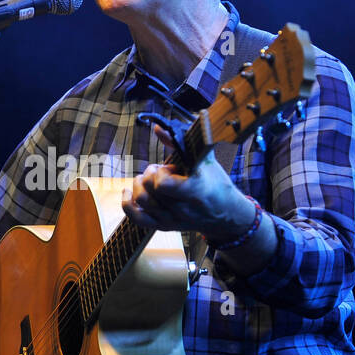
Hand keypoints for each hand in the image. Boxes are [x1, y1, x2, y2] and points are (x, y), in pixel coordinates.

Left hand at [122, 124, 252, 240]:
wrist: (227, 213)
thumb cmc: (216, 182)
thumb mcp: (203, 159)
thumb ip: (178, 142)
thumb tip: (156, 128)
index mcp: (194, 191)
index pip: (161, 184)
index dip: (161, 172)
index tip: (172, 167)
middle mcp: (181, 209)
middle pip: (147, 191)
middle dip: (149, 174)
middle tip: (161, 170)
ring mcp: (172, 220)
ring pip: (140, 202)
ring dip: (139, 185)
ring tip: (150, 179)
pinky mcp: (165, 226)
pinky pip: (137, 219)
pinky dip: (128, 204)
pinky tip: (128, 192)